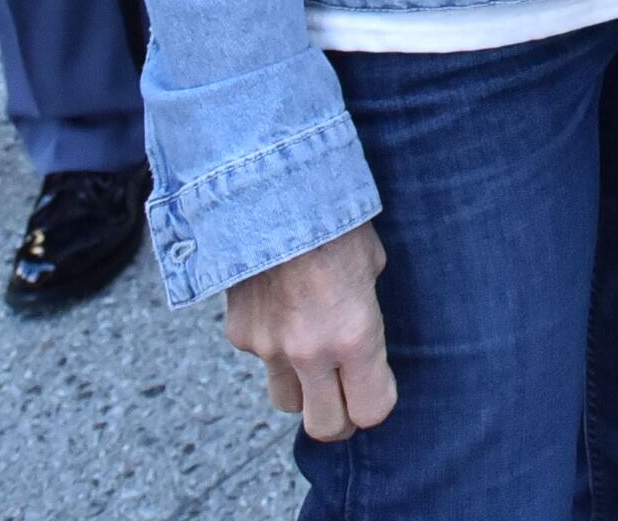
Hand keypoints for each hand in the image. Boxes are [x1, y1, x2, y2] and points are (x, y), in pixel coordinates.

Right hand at [224, 223, 394, 440]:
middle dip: (340, 418)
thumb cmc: (336, 220)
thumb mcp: (372, 265)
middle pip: (324, 427)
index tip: (380, 388)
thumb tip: (361, 340)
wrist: (270, 190)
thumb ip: (364, 311)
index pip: (371, 410)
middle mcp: (309, 351)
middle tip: (347, 400)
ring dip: (303, 388)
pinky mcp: (237, 335)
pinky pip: (260, 358)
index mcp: (354, 334)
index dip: (378, 403)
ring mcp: (268, 347)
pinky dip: (273, 346)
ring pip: (287, 399)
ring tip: (313, 350)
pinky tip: (282, 307)